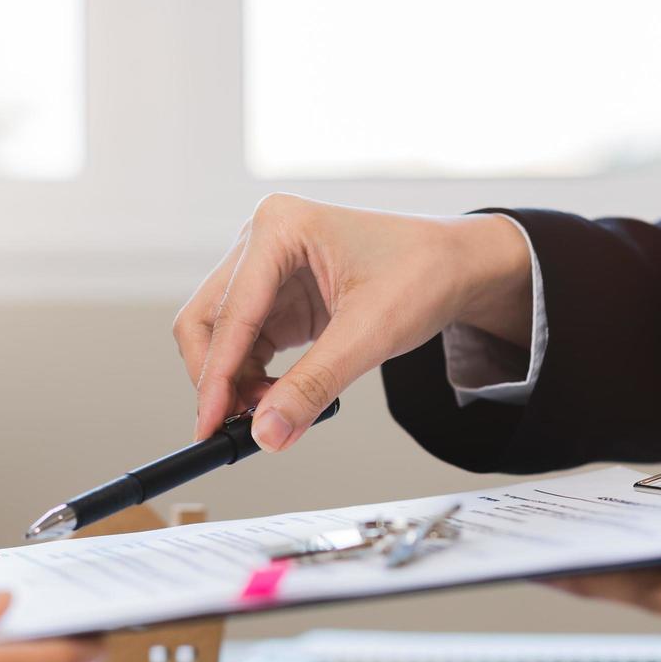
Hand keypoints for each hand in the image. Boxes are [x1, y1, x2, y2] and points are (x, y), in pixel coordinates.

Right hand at [173, 194, 532, 450]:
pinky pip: (243, 344)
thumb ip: (313, 386)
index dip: (215, 376)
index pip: (229, 314)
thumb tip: (266, 434)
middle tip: (234, 426)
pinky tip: (276, 399)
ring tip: (272, 413)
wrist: (455, 266)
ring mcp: (263, 267)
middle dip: (216, 377)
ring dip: (233, 382)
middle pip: (205, 320)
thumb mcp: (370, 334)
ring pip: (218, 336)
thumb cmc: (423, 273)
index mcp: (279, 227)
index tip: (209, 424)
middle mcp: (261, 241)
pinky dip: (251, 378)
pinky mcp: (273, 296)